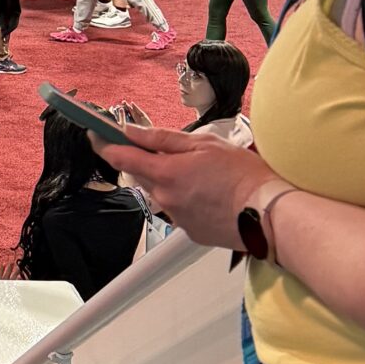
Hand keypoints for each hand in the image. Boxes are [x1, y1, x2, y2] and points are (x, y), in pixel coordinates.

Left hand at [111, 123, 271, 247]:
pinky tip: (209, 194)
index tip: (95, 135)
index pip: (120, 158)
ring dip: (171, 181)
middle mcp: (165, 198)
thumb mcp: (203, 144)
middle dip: (150, 162)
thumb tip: (130, 131)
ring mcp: (176, 217)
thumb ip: (162, 139)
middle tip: (176, 153)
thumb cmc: (243, 175)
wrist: (269, 214)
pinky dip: (186, 198)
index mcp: (165, 173)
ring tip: (204, 175)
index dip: (105, 145)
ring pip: (161, 192)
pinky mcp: (189, 231)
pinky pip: (178, 209)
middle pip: (142, 175)